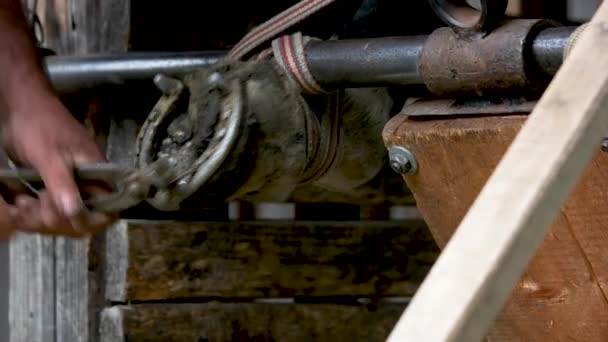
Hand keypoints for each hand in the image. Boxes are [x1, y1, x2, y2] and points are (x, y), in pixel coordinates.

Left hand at [0, 88, 117, 237]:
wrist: (19, 107)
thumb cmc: (40, 126)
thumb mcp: (50, 156)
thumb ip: (63, 184)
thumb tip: (76, 214)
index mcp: (98, 175)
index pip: (108, 210)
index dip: (90, 220)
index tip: (66, 217)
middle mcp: (88, 184)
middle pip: (82, 220)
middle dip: (56, 220)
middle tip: (33, 204)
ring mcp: (69, 187)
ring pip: (63, 219)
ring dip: (39, 218)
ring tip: (21, 203)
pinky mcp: (52, 188)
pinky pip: (48, 211)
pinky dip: (32, 213)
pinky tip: (18, 203)